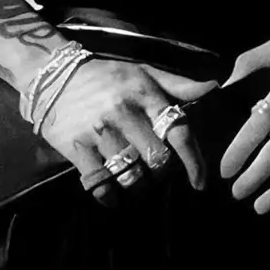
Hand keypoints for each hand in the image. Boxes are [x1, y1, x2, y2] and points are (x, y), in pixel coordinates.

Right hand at [36, 58, 217, 203]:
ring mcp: (99, 132)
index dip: (194, 161)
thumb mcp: (145, 72)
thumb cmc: (109, 76)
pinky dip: (111, 196)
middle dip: (163, 172)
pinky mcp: (76, 148)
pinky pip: (100, 185)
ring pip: (132, 177)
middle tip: (159, 171)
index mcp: (145, 95)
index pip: (179, 132)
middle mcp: (124, 113)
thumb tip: (213, 86)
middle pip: (158, 160)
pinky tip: (114, 192)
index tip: (200, 182)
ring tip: (139, 181)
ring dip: (140, 186)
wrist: (56, 75)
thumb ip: (179, 84)